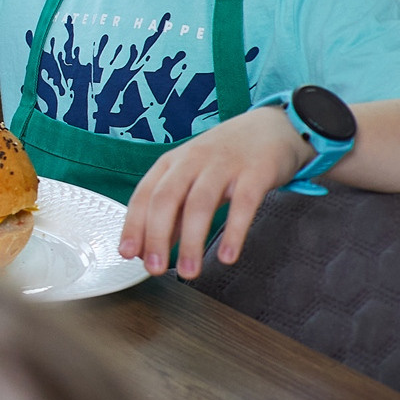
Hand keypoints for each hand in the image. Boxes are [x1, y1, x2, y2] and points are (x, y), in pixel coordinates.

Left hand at [119, 104, 307, 277]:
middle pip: (166, 199)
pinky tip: (227, 256)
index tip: (127, 253)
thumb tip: (152, 245)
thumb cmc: (226, 157)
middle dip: (156, 236)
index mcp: (172, 163)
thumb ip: (174, 210)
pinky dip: (234, 232)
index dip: (134, 224)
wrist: (273, 127)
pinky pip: (243, 204)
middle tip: (155, 268)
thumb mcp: (192, 177)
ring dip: (191, 241)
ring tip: (189, 271)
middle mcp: (193, 161)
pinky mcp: (256, 172)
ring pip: (200, 204)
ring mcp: (224, 165)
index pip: (144, 195)